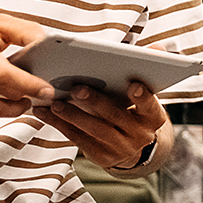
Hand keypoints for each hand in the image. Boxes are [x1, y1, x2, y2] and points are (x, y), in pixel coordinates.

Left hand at [36, 79, 170, 171]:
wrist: (132, 147)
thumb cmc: (133, 110)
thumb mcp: (143, 94)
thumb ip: (149, 68)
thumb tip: (158, 46)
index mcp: (152, 117)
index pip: (150, 106)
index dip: (143, 97)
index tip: (133, 85)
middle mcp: (140, 135)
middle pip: (116, 117)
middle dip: (96, 102)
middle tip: (77, 88)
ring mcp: (121, 148)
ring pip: (94, 130)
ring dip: (73, 115)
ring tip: (54, 101)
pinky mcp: (102, 157)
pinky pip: (78, 140)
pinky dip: (60, 125)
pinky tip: (45, 113)